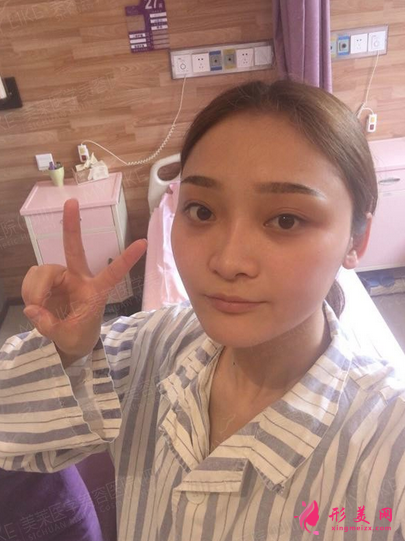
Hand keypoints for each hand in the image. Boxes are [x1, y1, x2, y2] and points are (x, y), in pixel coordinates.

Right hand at [22, 198, 146, 364]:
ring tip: (36, 309)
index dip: (127, 258)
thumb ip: (50, 325)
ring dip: (35, 290)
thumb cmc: (78, 336)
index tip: (143, 242)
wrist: (69, 341)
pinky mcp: (47, 281)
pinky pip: (32, 277)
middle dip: (73, 226)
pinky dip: (28, 291)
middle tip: (72, 202)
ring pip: (44, 270)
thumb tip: (32, 309)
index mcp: (96, 292)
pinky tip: (32, 306)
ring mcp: (62, 277)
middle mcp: (79, 278)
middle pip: (75, 249)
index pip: (114, 273)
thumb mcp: (68, 338)